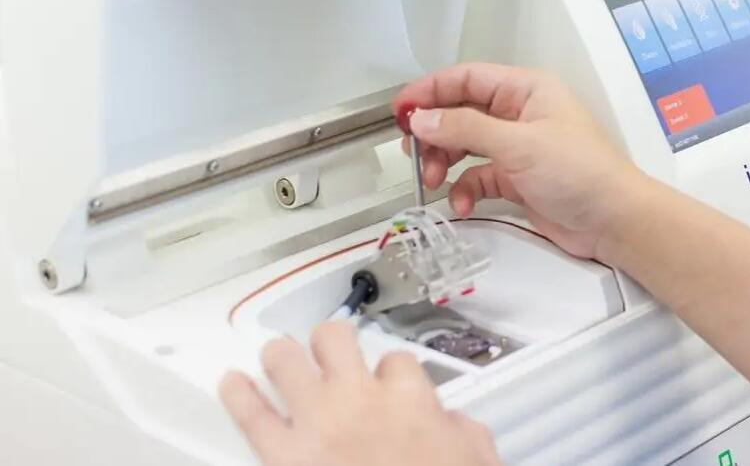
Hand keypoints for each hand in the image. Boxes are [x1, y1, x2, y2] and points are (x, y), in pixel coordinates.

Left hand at [220, 322, 500, 465]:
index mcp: (408, 398)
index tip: (388, 381)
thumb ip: (460, 432)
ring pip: (285, 359)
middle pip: (334, 340)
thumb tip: (452, 424)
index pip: (396, 361)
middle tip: (328, 353)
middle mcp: (358, 398)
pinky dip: (237, 395)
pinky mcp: (283, 455)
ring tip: (279, 356)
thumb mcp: (474, 459)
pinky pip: (250, 414)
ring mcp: (316, 422)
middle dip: (329, 343)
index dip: (390, 371)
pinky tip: (232, 384)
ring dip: (282, 356)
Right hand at [393, 63, 646, 258]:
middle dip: (434, 133)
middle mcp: (519, 113)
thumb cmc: (578, 172)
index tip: (399, 112)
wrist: (614, 221)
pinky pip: (478, 177)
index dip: (430, 91)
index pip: (466, 78)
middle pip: (460, 113)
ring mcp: (518, 148)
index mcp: (525, 89)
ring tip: (434, 182)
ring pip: (465, 146)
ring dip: (445, 163)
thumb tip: (420, 119)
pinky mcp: (517, 179)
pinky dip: (464, 189)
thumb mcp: (517, 144)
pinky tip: (461, 203)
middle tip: (413, 155)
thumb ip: (464, 129)